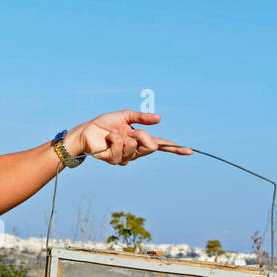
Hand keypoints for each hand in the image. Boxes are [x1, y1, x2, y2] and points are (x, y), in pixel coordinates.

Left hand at [67, 111, 191, 165]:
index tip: (189, 151)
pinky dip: (115, 140)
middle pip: (150, 146)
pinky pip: (121, 149)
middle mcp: (135, 151)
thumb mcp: (125, 116)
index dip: (175, 148)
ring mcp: (125, 158)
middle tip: (129, 130)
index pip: (161, 145)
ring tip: (113, 134)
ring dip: (123, 136)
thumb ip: (141, 118)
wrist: (87, 131)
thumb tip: (160, 119)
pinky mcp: (114, 160)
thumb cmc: (104, 124)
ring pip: (134, 148)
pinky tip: (108, 138)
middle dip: (141, 135)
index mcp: (140, 140)